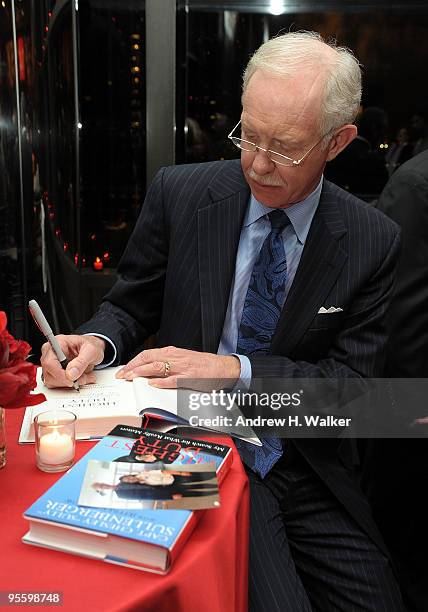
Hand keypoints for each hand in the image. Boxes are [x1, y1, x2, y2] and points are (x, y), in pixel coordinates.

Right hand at [41, 334, 105, 387]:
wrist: (92, 349)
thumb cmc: (90, 346)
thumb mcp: (91, 351)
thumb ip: (81, 362)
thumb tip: (70, 374)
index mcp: (57, 343)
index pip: (50, 362)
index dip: (59, 374)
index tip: (72, 380)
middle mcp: (50, 353)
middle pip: (49, 374)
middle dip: (68, 380)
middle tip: (83, 377)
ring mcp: (50, 364)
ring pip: (52, 382)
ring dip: (70, 383)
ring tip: (84, 376)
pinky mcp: (52, 373)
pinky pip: (56, 384)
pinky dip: (69, 384)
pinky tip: (79, 378)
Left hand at [116, 346, 240, 389]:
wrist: (221, 368)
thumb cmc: (202, 365)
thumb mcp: (181, 359)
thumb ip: (166, 363)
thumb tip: (148, 369)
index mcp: (172, 352)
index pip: (147, 354)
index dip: (133, 362)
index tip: (124, 370)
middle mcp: (174, 357)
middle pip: (147, 359)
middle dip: (132, 367)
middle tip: (122, 375)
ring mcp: (181, 368)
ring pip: (156, 367)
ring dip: (140, 373)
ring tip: (130, 378)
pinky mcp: (188, 378)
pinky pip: (171, 379)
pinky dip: (160, 382)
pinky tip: (151, 384)